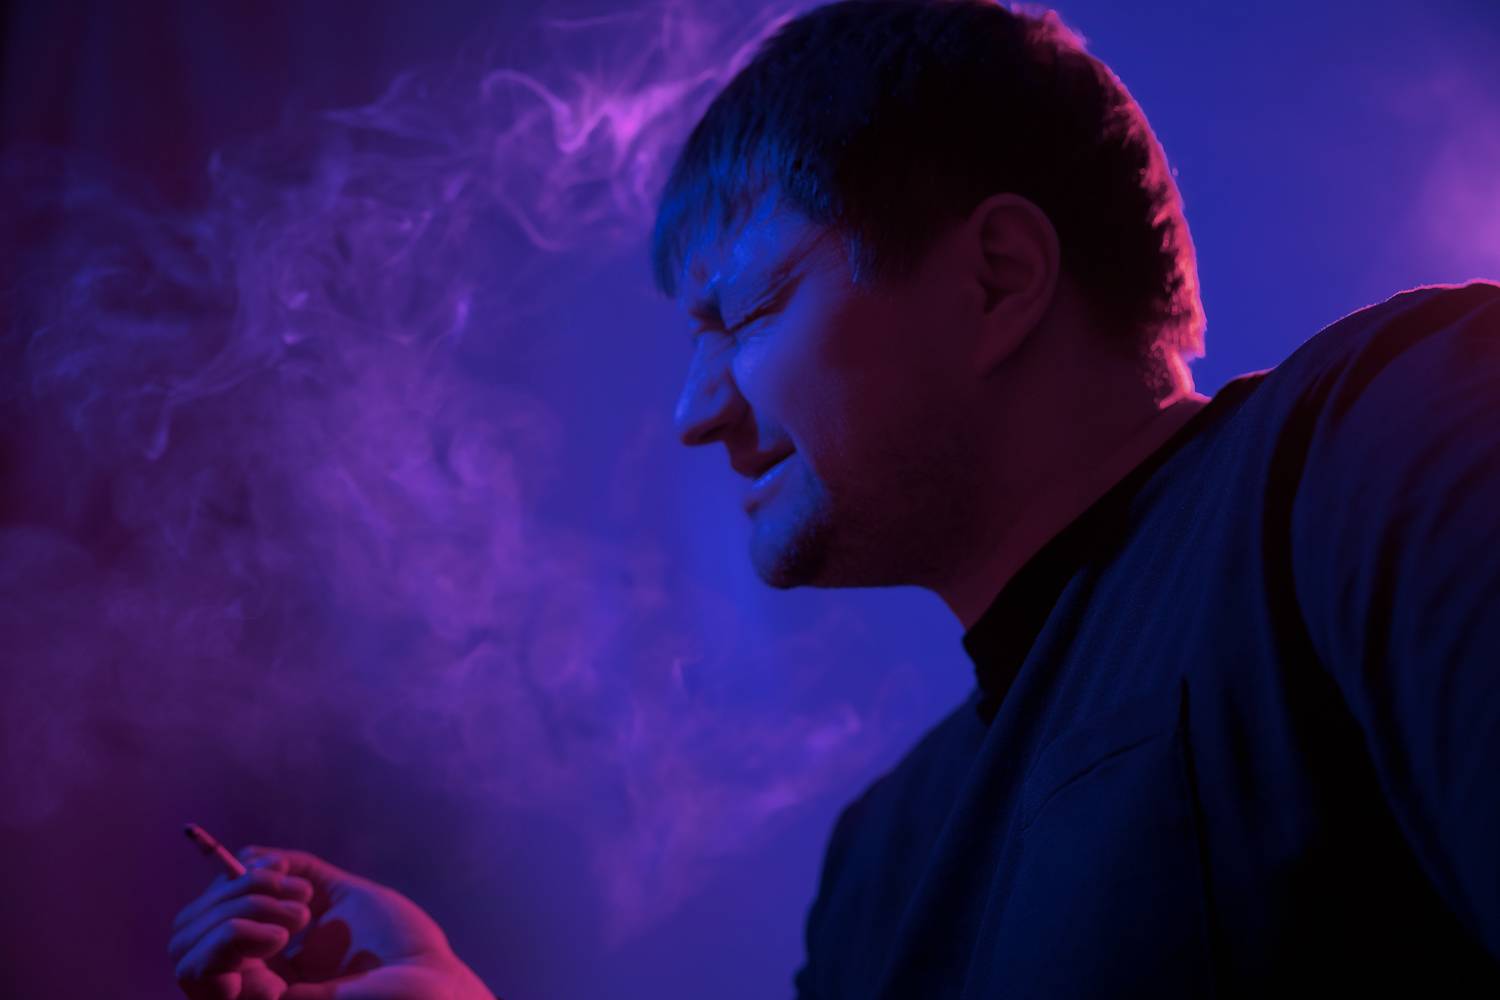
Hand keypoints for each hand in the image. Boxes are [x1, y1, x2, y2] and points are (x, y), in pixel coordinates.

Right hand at [169, 845, 494, 999]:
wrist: (431, 985)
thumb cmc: (400, 947)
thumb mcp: (344, 895)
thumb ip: (298, 871)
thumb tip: (248, 855)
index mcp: (270, 952)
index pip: (206, 919)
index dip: (227, 884)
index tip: (276, 869)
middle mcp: (253, 978)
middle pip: (184, 932)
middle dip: (230, 894)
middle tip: (293, 895)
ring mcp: (250, 997)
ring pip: (183, 953)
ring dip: (230, 916)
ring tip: (291, 921)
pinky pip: (198, 975)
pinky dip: (229, 939)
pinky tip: (276, 937)